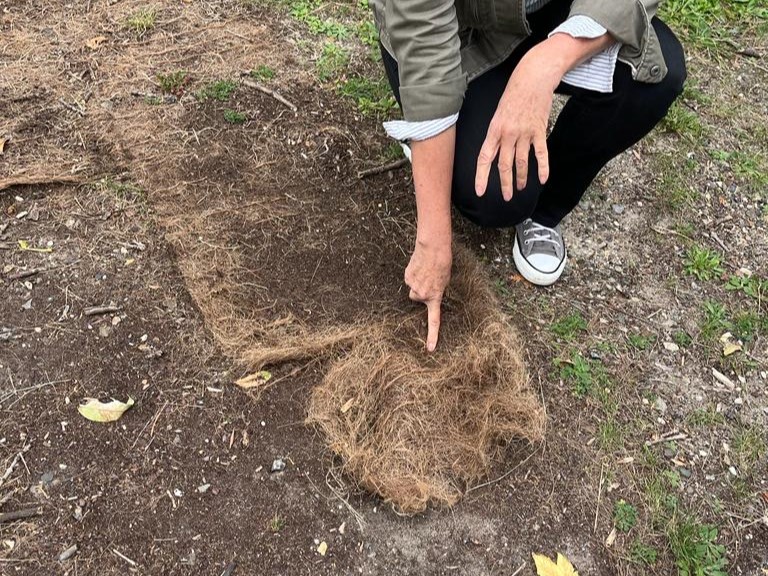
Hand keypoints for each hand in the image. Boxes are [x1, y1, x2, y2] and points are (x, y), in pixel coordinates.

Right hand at [404, 240, 451, 351]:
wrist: (433, 250)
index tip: (430, 348)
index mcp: (435, 298)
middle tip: (428, 280)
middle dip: (421, 291)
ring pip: (412, 289)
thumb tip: (425, 294)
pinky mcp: (407, 277)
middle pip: (416, 298)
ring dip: (416, 283)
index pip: (434, 320)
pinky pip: (409, 279)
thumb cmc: (442, 264)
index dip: (432, 336)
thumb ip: (435, 292)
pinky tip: (418, 267)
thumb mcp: (444, 282)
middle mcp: (422, 295)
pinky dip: (413, 274)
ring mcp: (413, 287)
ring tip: (423, 272)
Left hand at [475, 47, 560, 199]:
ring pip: (521, 162)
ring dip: (521, 178)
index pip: (485, 158)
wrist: (532, 77)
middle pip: (504, 165)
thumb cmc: (513, 94)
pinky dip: (542, 168)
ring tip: (520, 189)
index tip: (480, 192)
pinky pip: (541, 154)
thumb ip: (496, 134)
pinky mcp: (539, 130)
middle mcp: (508, 134)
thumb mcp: (498, 113)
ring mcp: (524, 133)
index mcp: (494, 130)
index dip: (482, 177)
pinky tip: (542, 179)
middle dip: (504, 184)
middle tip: (505, 197)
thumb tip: (495, 151)